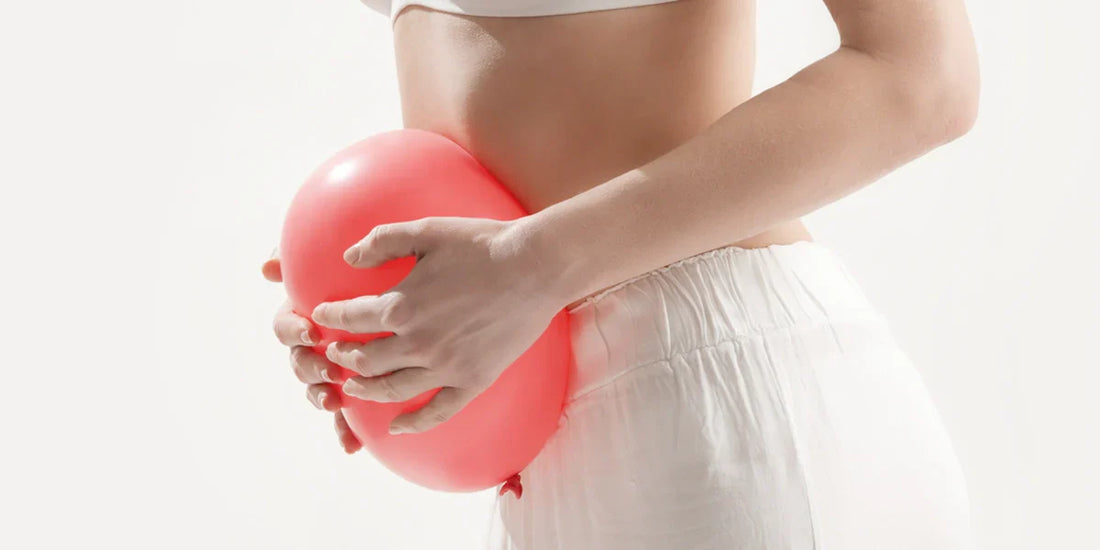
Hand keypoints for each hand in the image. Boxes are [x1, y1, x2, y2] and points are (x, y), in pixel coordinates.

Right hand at [265, 249, 361, 453]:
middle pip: (299, 362)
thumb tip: (268, 268)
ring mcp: (336, 369)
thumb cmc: (375, 266)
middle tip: (330, 371)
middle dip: (310, 369)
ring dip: (321, 399)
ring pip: (318, 390)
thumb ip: (304, 256)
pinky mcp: (359, 390)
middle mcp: (318, 345)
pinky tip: (353, 445)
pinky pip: (347, 416)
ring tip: (334, 402)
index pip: (286, 326)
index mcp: (309, 314)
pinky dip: (346, 431)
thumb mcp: (341, 258)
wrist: (422, 290)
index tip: (310, 331)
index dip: (293, 330)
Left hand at [312, 217, 562, 434]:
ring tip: (352, 388)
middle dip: (342, 358)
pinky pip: (438, 411)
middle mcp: (417, 342)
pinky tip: (397, 427)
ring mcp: (445, 366)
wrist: (535, 267)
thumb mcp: (427, 230)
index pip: (350, 319)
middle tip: (334, 355)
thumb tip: (348, 258)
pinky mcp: (473, 379)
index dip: (330, 319)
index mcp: (401, 306)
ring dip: (366, 390)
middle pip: (365, 360)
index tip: (321, 317)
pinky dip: (413, 423)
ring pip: (392, 389)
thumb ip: (383, 241)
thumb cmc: (482, 244)